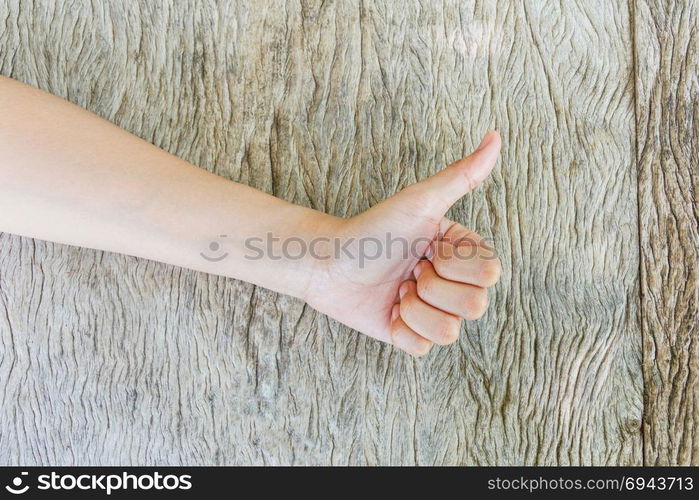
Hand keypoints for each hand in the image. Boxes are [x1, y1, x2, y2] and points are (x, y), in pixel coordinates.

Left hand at [305, 131, 501, 355]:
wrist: (329, 261)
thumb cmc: (373, 227)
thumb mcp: (419, 201)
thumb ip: (462, 175)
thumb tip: (495, 136)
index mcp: (464, 255)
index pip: (488, 273)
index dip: (453, 264)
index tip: (425, 248)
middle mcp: (454, 285)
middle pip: (473, 307)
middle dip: (431, 287)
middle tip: (408, 270)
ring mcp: (434, 312)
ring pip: (448, 332)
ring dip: (414, 309)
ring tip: (396, 289)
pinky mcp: (411, 336)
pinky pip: (423, 348)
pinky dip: (401, 329)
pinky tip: (388, 309)